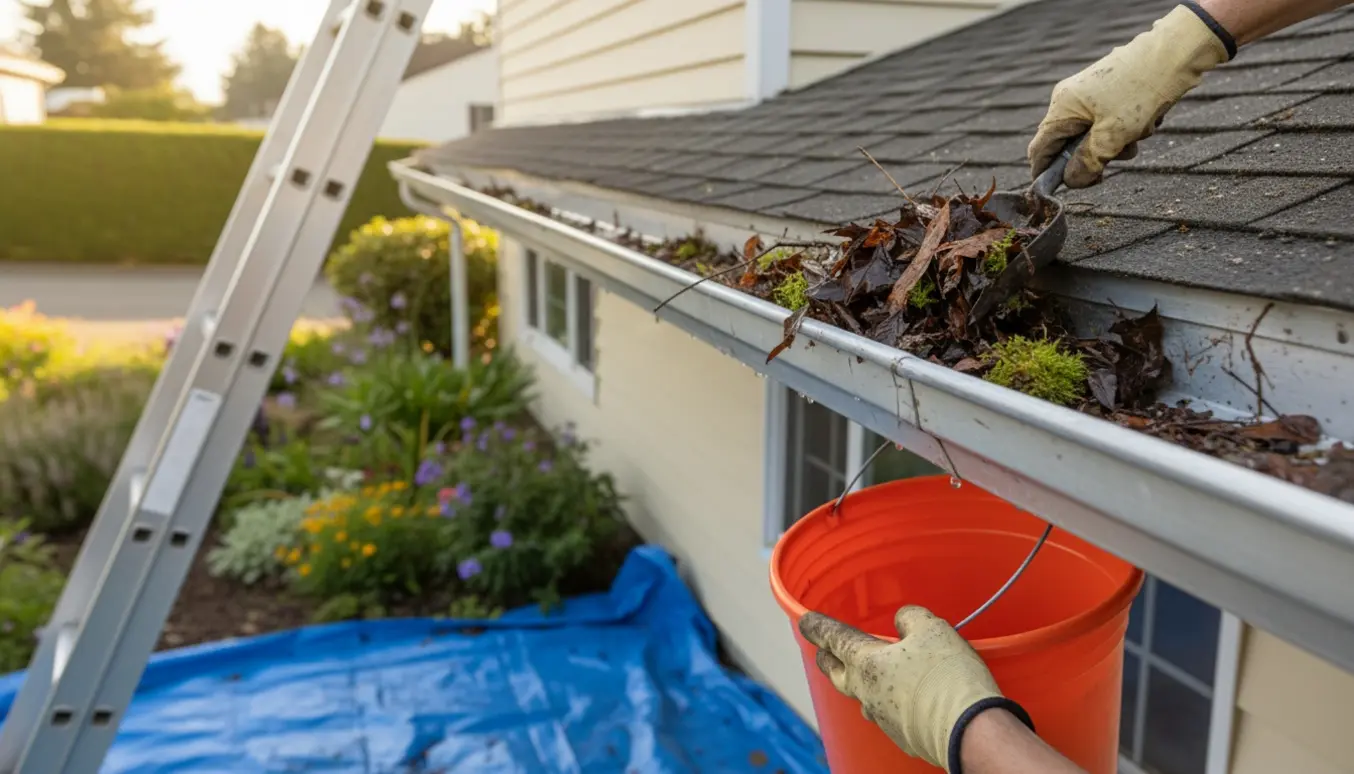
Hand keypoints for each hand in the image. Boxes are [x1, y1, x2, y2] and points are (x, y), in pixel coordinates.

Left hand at [799, 606, 1032, 772]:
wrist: (970, 731)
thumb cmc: (947, 675)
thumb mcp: (932, 629)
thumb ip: (911, 618)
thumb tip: (902, 622)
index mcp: (865, 663)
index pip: (833, 639)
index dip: (818, 627)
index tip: (805, 621)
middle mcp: (866, 692)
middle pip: (836, 673)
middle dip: (827, 659)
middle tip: (823, 651)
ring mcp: (881, 718)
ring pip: (861, 696)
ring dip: (858, 683)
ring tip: (866, 674)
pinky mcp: (902, 736)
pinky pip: (886, 713)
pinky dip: (888, 700)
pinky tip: (902, 697)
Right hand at [1028, 5, 1230, 187]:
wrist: (1176, 52)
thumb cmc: (1141, 92)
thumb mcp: (1113, 136)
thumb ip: (1087, 163)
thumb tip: (1071, 181)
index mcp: (1062, 108)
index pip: (1040, 150)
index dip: (1047, 174)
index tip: (1063, 190)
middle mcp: (1070, 99)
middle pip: (1070, 145)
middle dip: (1095, 157)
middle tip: (1117, 159)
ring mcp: (1090, 95)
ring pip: (1094, 136)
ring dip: (1116, 144)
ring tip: (1140, 133)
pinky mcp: (1110, 92)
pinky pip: (1110, 122)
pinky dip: (1126, 129)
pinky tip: (1147, 119)